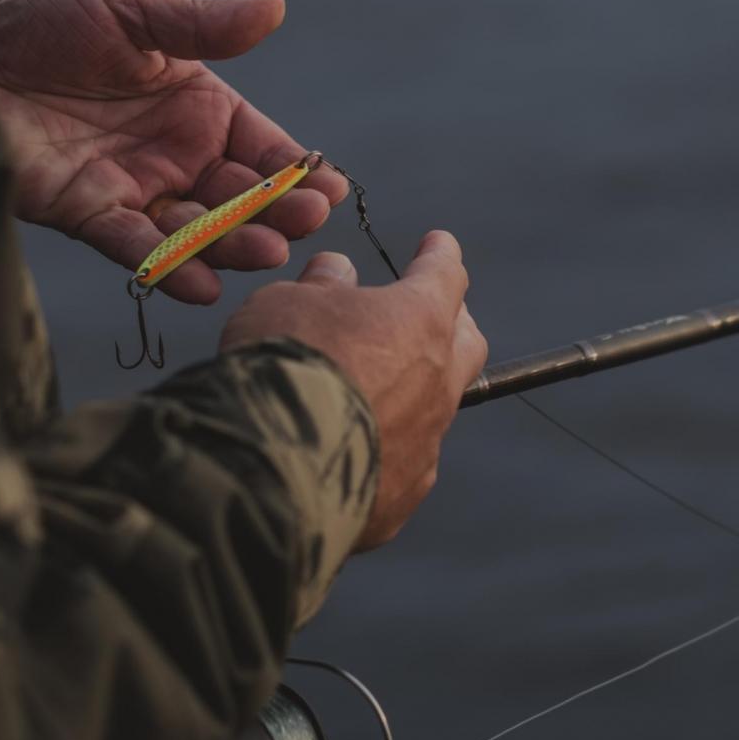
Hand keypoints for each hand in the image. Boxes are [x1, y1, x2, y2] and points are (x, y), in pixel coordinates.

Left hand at [0, 0, 348, 303]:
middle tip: (302, 225)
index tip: (328, 188)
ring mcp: (134, 188)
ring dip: (231, 244)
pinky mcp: (86, 214)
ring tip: (262, 252)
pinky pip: (136, 248)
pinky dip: (166, 267)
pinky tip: (200, 284)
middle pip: (238, 195)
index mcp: (196, 105)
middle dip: (273, 213)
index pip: (261, 146)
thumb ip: (201, 25)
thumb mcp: (132, 13)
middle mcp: (174, 154)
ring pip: (196, 228)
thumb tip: (275, 5)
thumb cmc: (48, 19)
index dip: (295, 169)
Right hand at [219, 232, 488, 549]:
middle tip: (430, 313)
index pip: (444, 274)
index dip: (438, 255)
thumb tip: (336, 274)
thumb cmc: (283, 365)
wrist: (273, 466)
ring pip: (437, 408)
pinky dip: (388, 447)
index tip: (438, 244)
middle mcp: (437, 381)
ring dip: (414, 391)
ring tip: (383, 385)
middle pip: (465, 342)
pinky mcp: (403, 494)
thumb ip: (320, 287)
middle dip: (451, 322)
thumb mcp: (287, 302)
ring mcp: (425, 443)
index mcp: (419, 319)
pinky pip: (406, 462)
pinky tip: (360, 448)